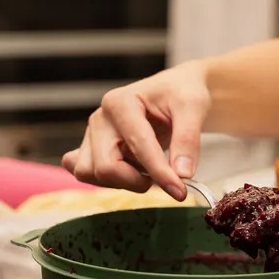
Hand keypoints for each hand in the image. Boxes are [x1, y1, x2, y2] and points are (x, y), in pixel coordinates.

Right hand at [62, 62, 210, 199]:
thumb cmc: (181, 91)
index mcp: (121, 102)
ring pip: (91, 174)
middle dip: (136, 182)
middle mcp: (101, 118)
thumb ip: (187, 139)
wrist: (174, 88)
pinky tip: (129, 171)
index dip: (160, 173)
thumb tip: (182, 174)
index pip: (138, 147)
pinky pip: (85, 172)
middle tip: (162, 179)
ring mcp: (93, 133)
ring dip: (121, 182)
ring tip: (147, 172)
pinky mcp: (92, 147)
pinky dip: (106, 180)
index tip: (180, 191)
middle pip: (105, 167)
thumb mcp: (193, 106)